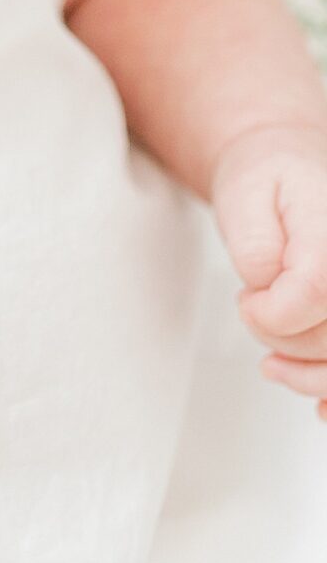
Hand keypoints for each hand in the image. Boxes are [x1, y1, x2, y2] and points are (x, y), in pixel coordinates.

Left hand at [211, 121, 326, 419]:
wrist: (289, 161)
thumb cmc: (268, 174)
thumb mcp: (243, 194)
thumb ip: (255, 247)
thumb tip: (267, 289)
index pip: (317, 292)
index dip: (273, 313)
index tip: (247, 300)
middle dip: (284, 339)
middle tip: (254, 309)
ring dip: (312, 375)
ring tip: (275, 365)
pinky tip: (318, 401)